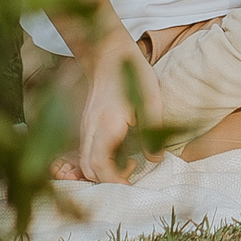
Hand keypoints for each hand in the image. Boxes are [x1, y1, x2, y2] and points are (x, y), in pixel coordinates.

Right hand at [74, 35, 159, 182]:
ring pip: (85, 162)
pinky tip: (119, 150)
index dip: (115, 181)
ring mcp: (85, 127)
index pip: (101, 166)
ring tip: (128, 160)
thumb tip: (155, 159)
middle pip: (89, 169)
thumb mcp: (151, 100)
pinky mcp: (86, 125)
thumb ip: (153, 131)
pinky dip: (99, 161)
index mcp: (106, 126)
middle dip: (109, 179)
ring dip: (103, 171)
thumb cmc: (133, 75)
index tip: (131, 184)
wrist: (109, 56)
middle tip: (132, 170)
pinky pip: (86, 151)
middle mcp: (90, 129)